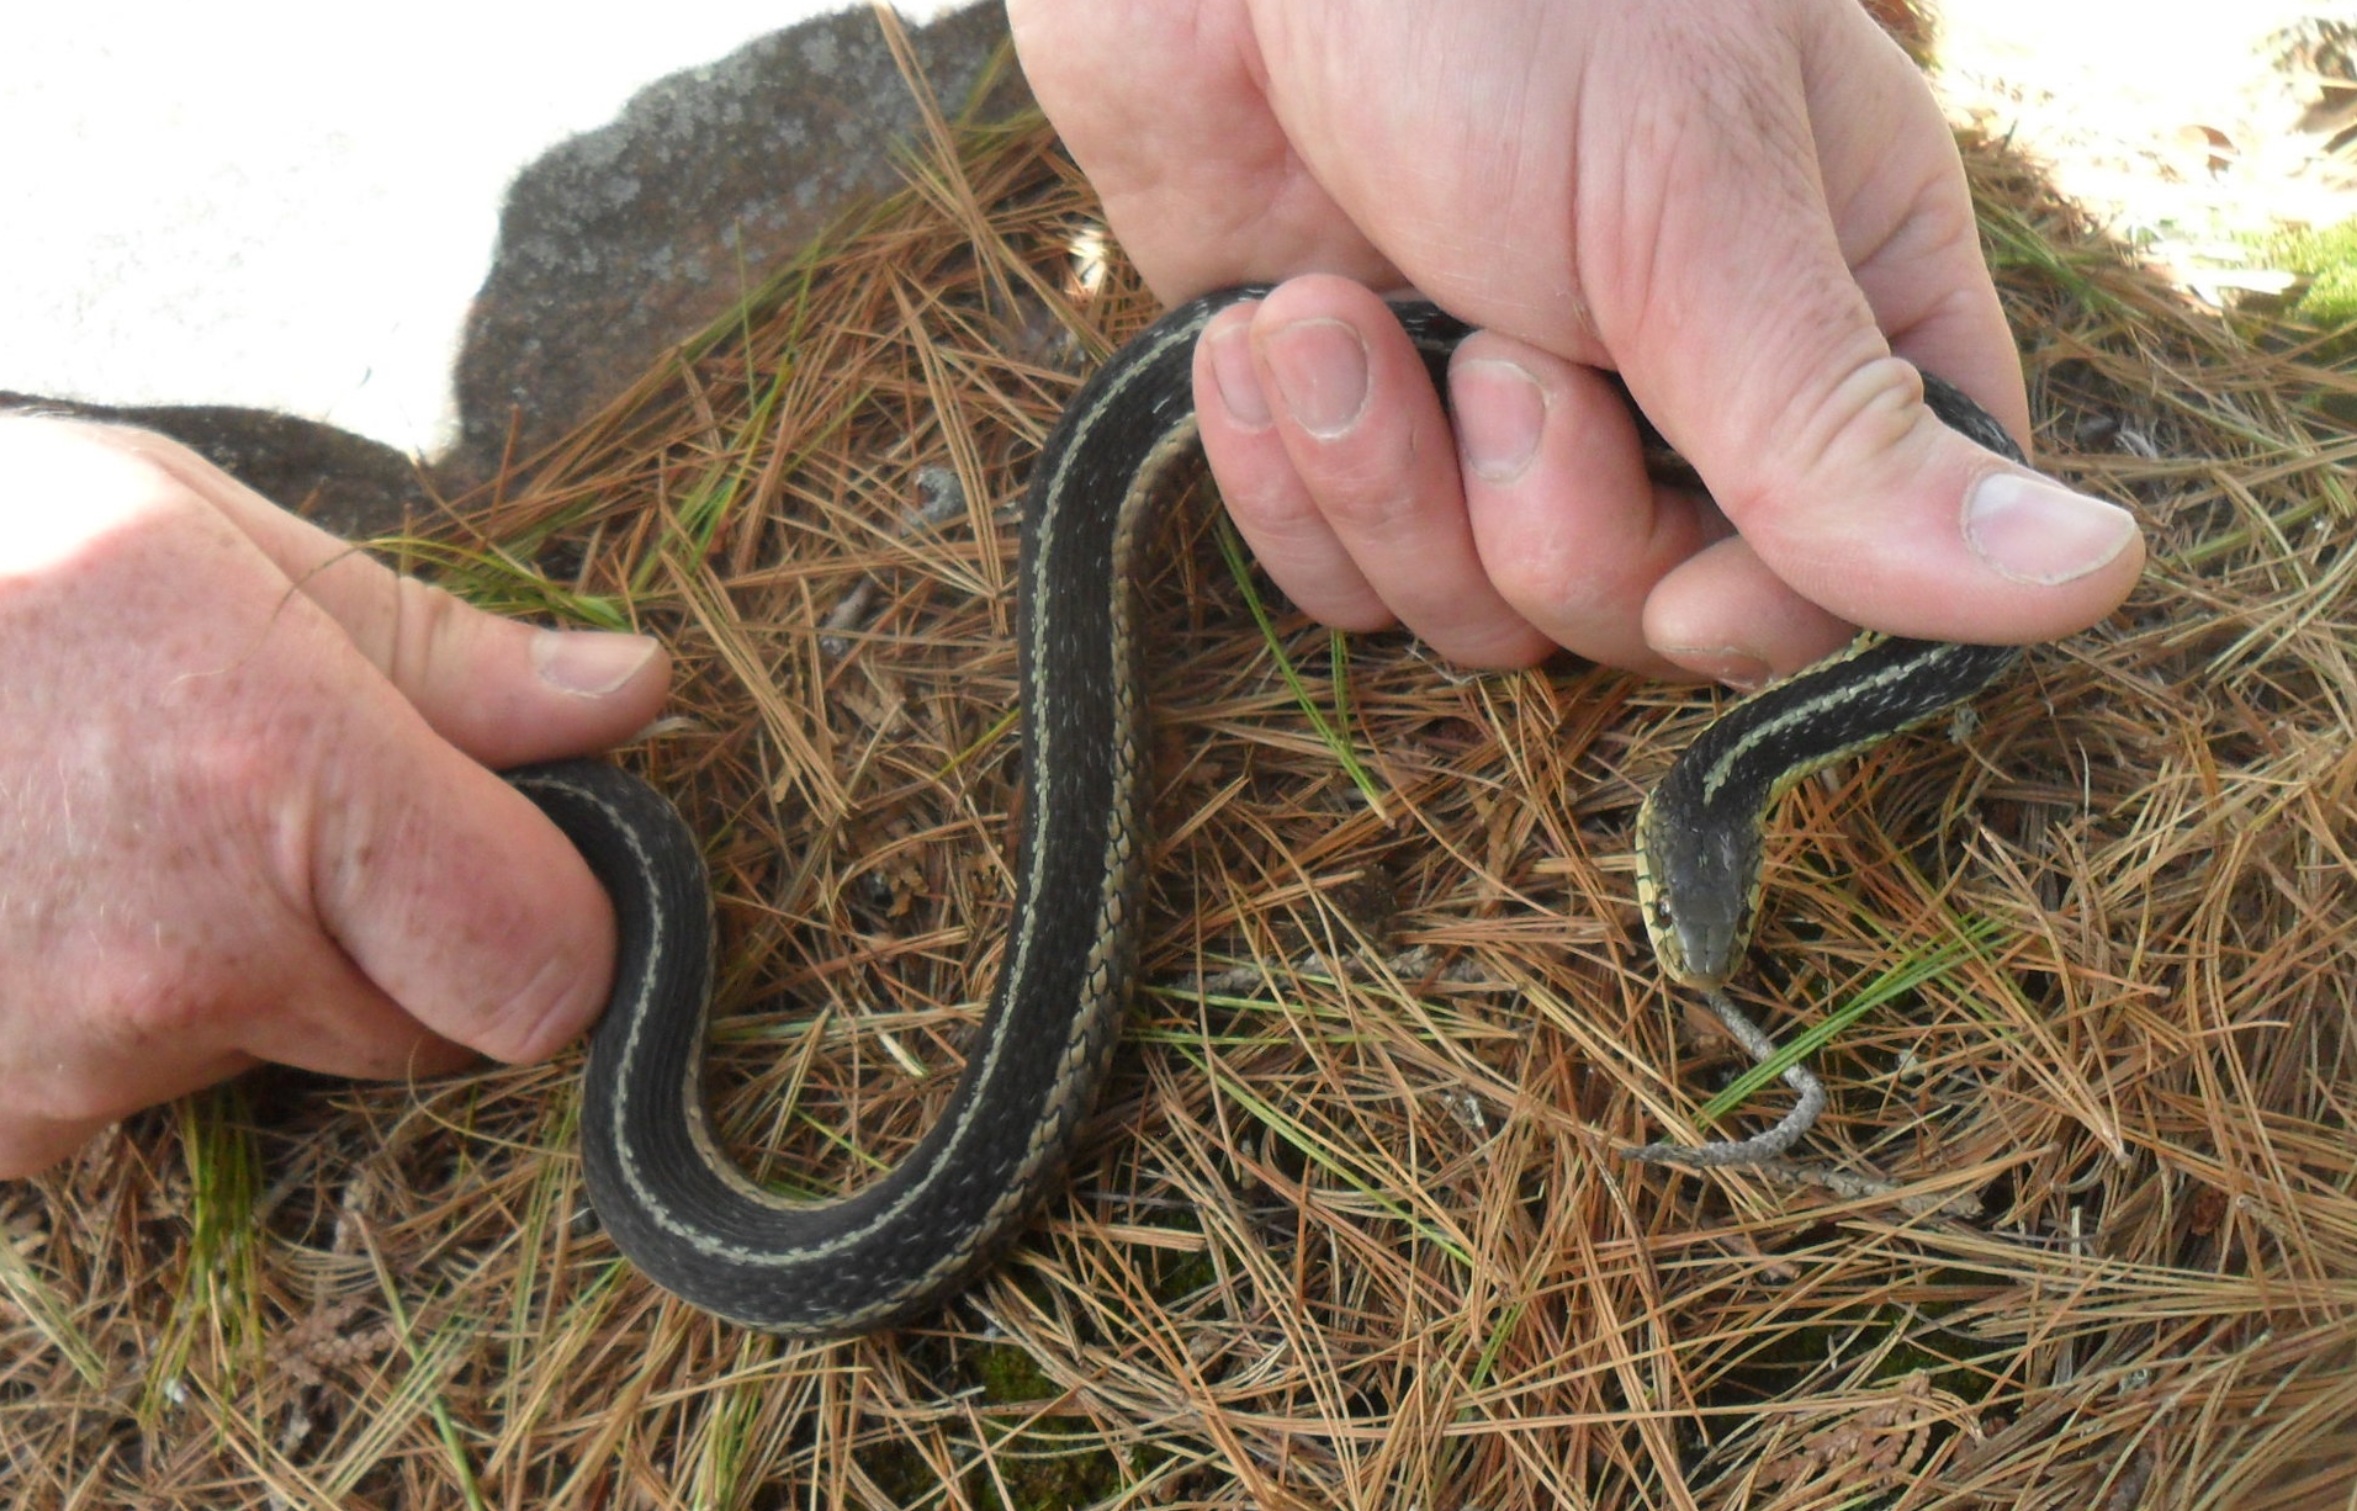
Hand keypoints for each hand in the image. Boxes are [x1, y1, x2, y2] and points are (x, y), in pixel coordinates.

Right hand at [0, 417, 668, 1175]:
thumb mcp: (198, 535)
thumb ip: (436, 651)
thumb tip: (634, 697)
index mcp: (279, 781)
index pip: (549, 971)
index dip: (558, 918)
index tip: (512, 850)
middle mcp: (181, 955)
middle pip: (425, 1024)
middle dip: (391, 930)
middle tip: (262, 798)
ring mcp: (60, 1066)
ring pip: (265, 1054)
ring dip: (235, 968)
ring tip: (104, 817)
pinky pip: (119, 1093)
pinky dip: (102, 1013)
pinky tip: (23, 883)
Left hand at [1008, 0, 2143, 682]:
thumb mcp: (1696, 201)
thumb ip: (1846, 424)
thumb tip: (2097, 582)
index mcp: (1824, 314)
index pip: (1847, 579)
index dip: (1754, 615)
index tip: (1678, 571)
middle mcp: (1668, 391)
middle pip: (1644, 620)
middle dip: (1541, 515)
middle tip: (1489, 348)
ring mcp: (1490, 420)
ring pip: (1479, 619)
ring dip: (1384, 483)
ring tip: (1324, 310)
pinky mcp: (1346, 435)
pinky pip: (1334, 581)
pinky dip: (1283, 478)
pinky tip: (1259, 334)